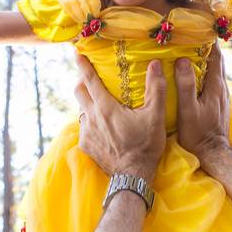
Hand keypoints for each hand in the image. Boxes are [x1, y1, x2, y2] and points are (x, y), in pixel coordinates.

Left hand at [74, 54, 166, 181]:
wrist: (132, 177)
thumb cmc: (145, 146)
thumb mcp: (155, 116)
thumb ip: (155, 89)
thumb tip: (155, 64)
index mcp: (105, 107)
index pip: (89, 80)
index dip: (82, 65)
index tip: (76, 53)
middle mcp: (91, 118)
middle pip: (79, 91)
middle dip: (82, 81)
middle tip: (89, 76)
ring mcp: (86, 133)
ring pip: (81, 110)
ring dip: (87, 102)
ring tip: (98, 102)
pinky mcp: (86, 146)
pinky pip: (84, 128)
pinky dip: (91, 121)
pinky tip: (102, 126)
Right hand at [175, 44, 229, 168]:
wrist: (214, 155)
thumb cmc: (198, 134)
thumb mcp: (187, 110)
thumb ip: (185, 85)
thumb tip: (182, 60)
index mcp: (215, 86)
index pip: (215, 56)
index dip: (209, 41)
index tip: (198, 27)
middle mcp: (222, 88)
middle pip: (217, 61)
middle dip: (207, 47)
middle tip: (192, 35)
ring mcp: (222, 97)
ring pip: (216, 71)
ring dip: (207, 59)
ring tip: (192, 50)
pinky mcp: (219, 104)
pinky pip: (214, 81)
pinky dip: (206, 71)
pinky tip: (195, 74)